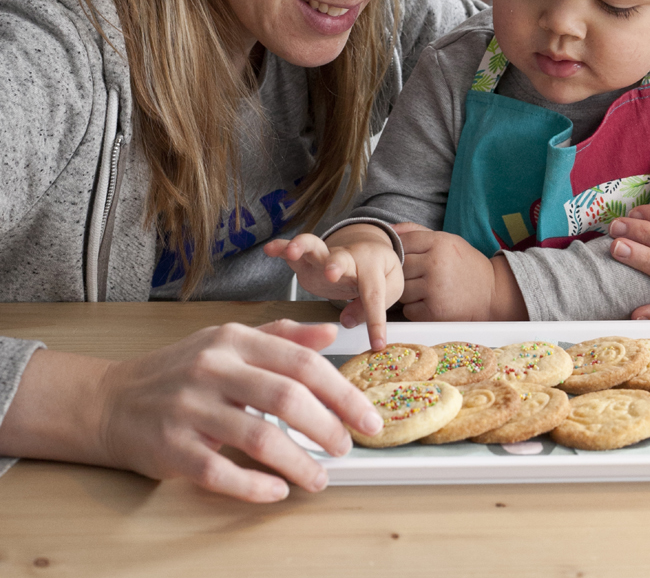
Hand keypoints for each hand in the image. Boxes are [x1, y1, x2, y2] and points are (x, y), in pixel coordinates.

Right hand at [0, 320, 384, 502]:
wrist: (107, 401)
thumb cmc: (178, 371)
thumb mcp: (228, 342)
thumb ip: (281, 336)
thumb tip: (329, 333)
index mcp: (235, 341)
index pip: (303, 364)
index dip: (342, 393)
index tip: (367, 417)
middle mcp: (213, 369)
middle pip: (287, 398)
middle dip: (328, 427)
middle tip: (347, 448)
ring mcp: (189, 409)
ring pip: (259, 438)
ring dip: (299, 463)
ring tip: (319, 478)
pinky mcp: (169, 447)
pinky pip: (220, 472)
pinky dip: (254, 486)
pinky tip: (276, 491)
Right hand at [263, 226, 402, 349]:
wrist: (369, 249)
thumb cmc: (380, 272)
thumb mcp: (389, 290)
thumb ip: (368, 308)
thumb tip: (347, 321)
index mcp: (373, 267)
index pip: (374, 296)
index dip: (375, 322)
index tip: (377, 344)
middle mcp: (348, 259)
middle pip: (342, 260)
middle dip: (335, 266)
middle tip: (331, 274)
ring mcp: (326, 258)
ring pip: (314, 247)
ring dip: (302, 247)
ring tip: (291, 251)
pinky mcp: (308, 262)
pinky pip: (294, 251)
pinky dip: (281, 247)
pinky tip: (270, 249)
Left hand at [391, 225, 525, 321]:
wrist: (492, 293)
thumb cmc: (466, 266)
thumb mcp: (449, 241)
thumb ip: (418, 232)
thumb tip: (389, 229)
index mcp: (440, 243)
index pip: (403, 242)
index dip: (403, 251)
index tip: (411, 258)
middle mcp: (435, 264)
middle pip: (400, 267)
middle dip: (406, 273)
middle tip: (421, 276)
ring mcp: (433, 289)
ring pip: (402, 290)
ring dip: (410, 292)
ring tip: (428, 290)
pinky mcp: (433, 311)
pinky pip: (409, 309)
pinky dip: (416, 308)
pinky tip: (432, 302)